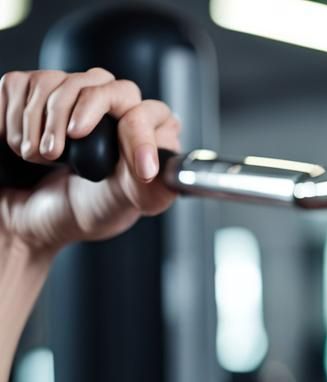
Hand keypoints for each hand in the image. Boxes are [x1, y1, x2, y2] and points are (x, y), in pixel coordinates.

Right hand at [0, 67, 181, 255]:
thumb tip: (169, 174)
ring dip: (39, 125)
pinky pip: (23, 84)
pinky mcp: (37, 89)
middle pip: (100, 85)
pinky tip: (26, 144)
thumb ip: (152, 189)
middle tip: (55, 154)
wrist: (34, 215)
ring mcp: (77, 93)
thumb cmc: (85, 210)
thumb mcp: (124, 205)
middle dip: (71, 117)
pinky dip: (16, 119)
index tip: (132, 166)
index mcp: (147, 132)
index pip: (147, 113)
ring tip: (41, 158)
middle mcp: (116, 106)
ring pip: (56, 82)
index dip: (137, 135)